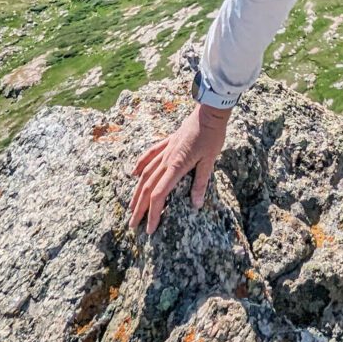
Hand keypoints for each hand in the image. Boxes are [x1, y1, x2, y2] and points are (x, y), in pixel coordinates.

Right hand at [127, 103, 230, 235]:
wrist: (209, 113)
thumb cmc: (212, 136)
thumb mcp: (210, 161)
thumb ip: (200, 183)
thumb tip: (196, 205)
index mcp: (176, 166)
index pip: (159, 195)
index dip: (153, 213)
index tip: (149, 229)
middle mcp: (166, 160)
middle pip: (147, 188)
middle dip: (139, 209)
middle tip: (133, 225)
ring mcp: (165, 151)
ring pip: (145, 174)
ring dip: (136, 192)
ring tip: (131, 207)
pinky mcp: (167, 143)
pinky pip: (149, 155)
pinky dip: (139, 165)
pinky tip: (133, 174)